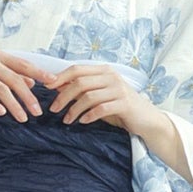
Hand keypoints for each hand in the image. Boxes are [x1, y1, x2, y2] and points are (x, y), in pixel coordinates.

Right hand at [0, 49, 57, 121]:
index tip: (53, 82)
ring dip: (15, 105)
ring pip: (2, 90)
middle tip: (38, 112)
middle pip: (15, 80)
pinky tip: (2, 113)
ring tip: (23, 118)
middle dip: (28, 97)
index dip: (39, 73)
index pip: (23, 64)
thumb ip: (10, 72)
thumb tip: (31, 82)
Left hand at [40, 63, 160, 136]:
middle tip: (53, 109)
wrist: (145, 119)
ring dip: (74, 109)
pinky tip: (82, 122)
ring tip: (67, 120)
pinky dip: (89, 115)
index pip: (77, 69)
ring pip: (88, 96)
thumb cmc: (119, 108)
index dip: (60, 77)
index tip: (46, 88)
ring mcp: (119, 89)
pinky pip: (101, 108)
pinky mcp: (124, 104)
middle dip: (63, 96)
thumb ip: (81, 90)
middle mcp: (111, 76)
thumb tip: (57, 86)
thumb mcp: (99, 96)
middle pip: (80, 82)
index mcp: (104, 71)